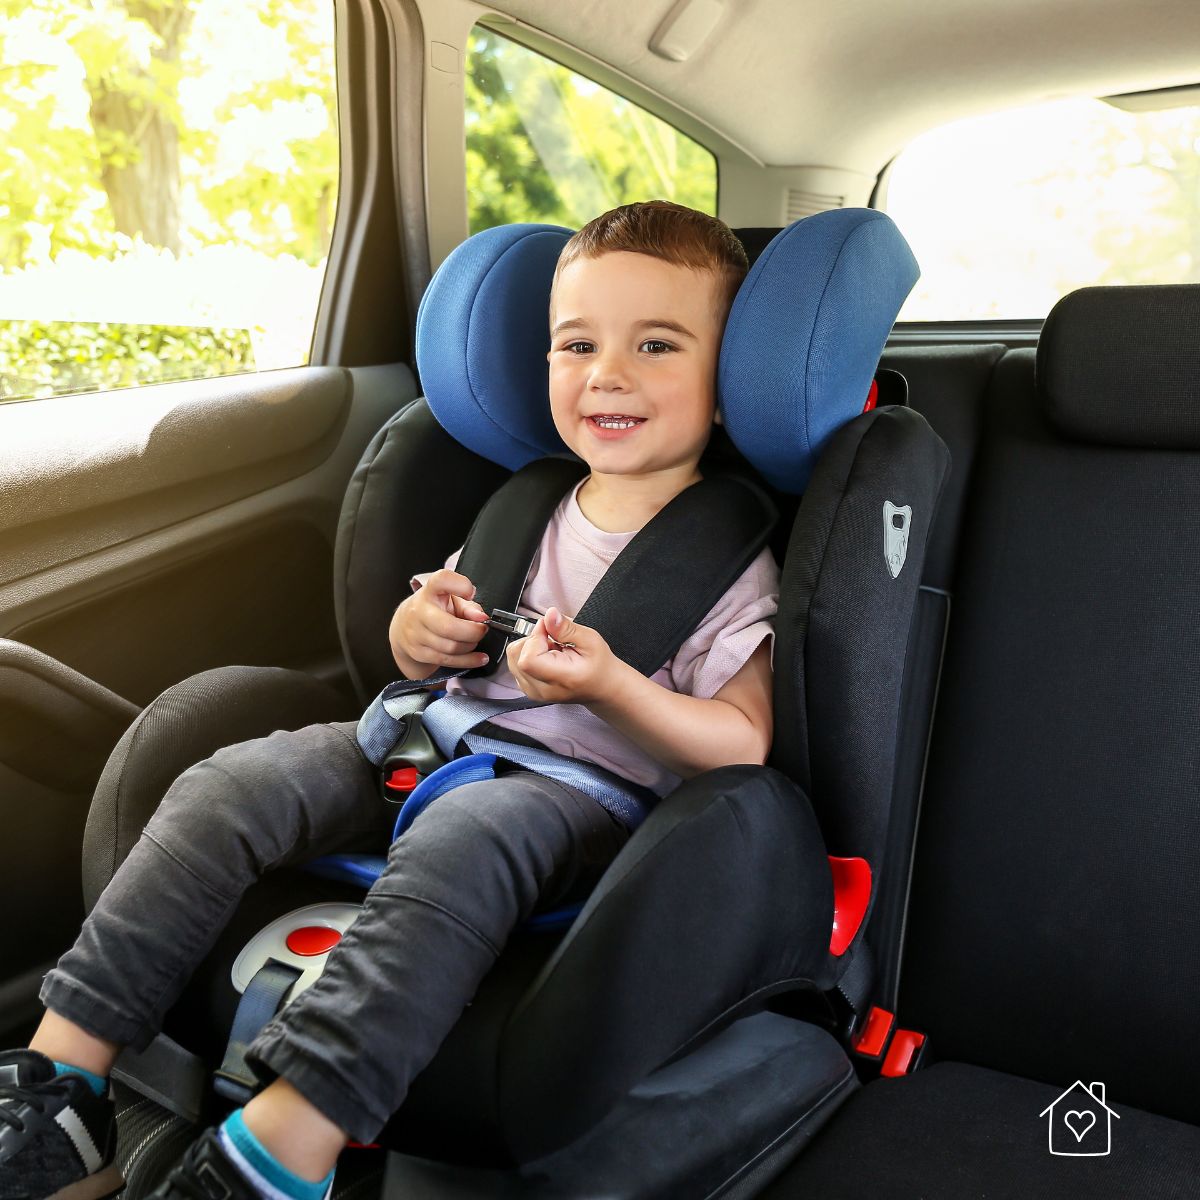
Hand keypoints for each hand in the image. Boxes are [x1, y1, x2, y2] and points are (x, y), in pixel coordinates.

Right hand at [389, 569, 489, 678]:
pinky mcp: (418, 653)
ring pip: (450, 647)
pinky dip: (468, 660)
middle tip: (482, 629)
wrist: (403, 627)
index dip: (459, 585)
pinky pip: (447, 660)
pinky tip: (479, 658)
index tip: (471, 592)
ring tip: (475, 640)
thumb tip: (481, 618)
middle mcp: (419, 611)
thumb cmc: (433, 609)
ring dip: (470, 645)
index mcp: (429, 591)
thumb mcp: (451, 599)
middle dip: (473, 632)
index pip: (441, 580)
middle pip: (448, 627)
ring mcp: (416, 634)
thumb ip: (469, 606)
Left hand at [506, 607, 624, 704]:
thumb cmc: (600, 666)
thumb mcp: (590, 640)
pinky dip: (529, 656)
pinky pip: (516, 664)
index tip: (550, 631)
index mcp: (560, 679)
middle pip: (517, 655)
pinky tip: (547, 658)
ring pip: (513, 658)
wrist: (603, 687)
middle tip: (555, 640)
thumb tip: (549, 615)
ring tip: (552, 650)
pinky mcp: (528, 689)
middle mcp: (542, 690)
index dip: (535, 637)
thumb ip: (566, 628)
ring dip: (530, 647)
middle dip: (533, 639)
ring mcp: (533, 692)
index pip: (527, 658)